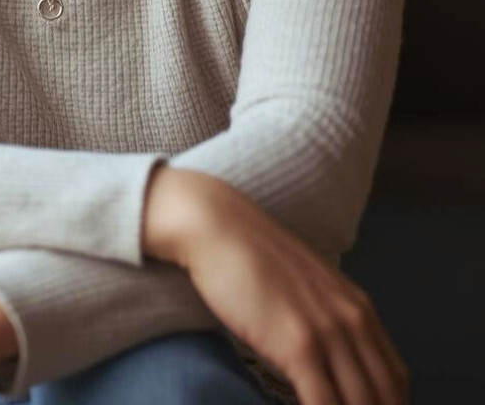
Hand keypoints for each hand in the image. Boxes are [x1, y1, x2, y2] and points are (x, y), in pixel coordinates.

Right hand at [144, 167, 408, 404]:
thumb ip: (326, 318)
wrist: (219, 228)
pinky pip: (324, 403)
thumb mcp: (306, 286)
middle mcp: (353, 321)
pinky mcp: (299, 345)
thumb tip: (331, 359)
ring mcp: (328, 333)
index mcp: (358, 308)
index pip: (396, 378)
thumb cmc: (252, 257)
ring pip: (361, 404)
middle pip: (386, 396)